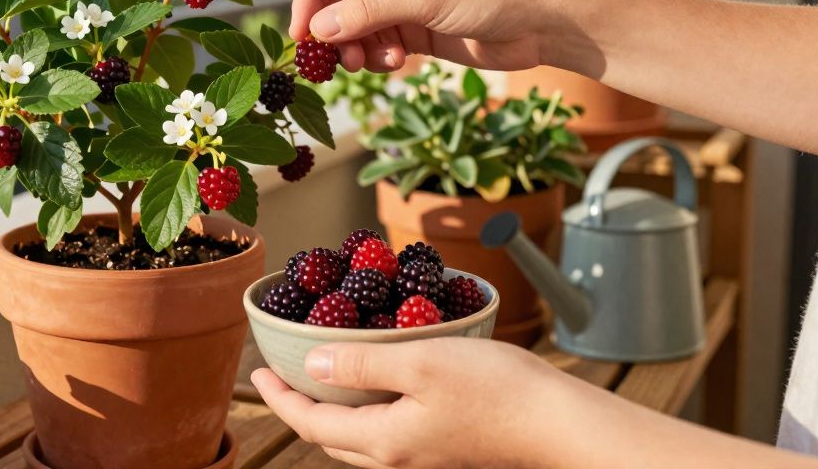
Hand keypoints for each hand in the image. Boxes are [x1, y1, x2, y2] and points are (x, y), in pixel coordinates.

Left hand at [251, 338, 575, 468]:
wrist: (559, 422)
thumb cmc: (496, 389)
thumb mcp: (419, 361)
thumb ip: (361, 363)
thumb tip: (312, 363)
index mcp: (384, 440)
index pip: (310, 424)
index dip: (279, 399)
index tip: (258, 373)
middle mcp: (399, 457)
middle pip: (330, 437)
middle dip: (300, 408)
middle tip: (282, 374)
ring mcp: (423, 456)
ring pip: (359, 438)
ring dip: (332, 411)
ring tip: (321, 376)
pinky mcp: (444, 447)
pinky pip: (387, 433)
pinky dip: (366, 410)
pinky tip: (376, 383)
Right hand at [289, 0, 553, 73]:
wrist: (542, 23)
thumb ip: (369, 12)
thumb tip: (319, 29)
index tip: (301, 33)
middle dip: (332, 30)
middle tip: (330, 61)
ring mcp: (403, 3)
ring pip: (355, 27)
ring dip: (354, 49)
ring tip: (366, 65)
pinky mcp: (415, 32)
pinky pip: (377, 45)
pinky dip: (376, 58)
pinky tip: (395, 64)